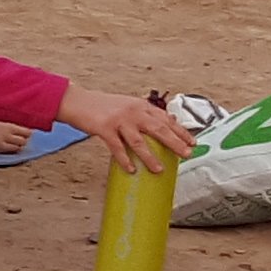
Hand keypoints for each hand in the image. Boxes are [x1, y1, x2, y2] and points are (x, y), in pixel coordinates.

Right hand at [53, 82, 184, 173]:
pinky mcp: (104, 129)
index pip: (166, 119)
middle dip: (175, 143)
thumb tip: (163, 126)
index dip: (181, 131)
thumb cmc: (102, 106)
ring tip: (159, 169)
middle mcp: (133, 112)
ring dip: (150, 157)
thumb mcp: (127, 105)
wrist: (77, 101)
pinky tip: (131, 169)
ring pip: (139, 141)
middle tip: (186, 154)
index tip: (193, 142)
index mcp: (141, 106)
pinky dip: (125, 160)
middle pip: (159, 129)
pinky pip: (117, 148)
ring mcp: (119, 120)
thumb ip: (144, 115)